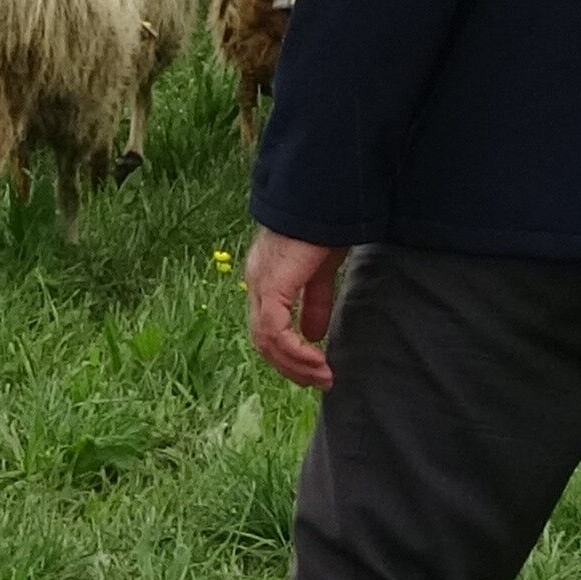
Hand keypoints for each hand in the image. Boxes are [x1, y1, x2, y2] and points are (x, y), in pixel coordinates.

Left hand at [243, 229, 347, 389]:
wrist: (322, 198)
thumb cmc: (323, 226)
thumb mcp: (321, 271)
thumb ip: (315, 301)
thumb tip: (314, 334)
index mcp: (266, 278)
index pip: (266, 328)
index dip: (288, 354)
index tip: (315, 369)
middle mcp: (256, 282)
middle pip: (262, 339)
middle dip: (291, 366)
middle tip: (319, 381)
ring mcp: (261, 283)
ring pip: (265, 340)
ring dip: (295, 364)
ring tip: (323, 376)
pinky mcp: (272, 284)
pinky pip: (275, 330)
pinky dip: (294, 351)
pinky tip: (316, 360)